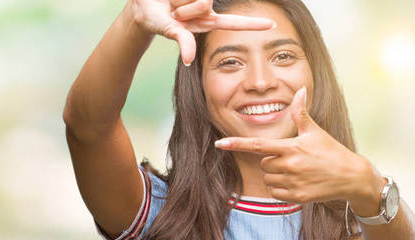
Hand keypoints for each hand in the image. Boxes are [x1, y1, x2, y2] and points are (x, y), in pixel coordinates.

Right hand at [126, 0, 274, 65]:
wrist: (142, 5)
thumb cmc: (156, 19)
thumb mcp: (170, 30)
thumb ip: (182, 41)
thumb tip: (189, 59)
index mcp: (208, 20)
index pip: (235, 23)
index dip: (254, 24)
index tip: (273, 25)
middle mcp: (208, 7)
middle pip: (205, 3)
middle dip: (186, 8)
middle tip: (175, 13)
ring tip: (171, 3)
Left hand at [214, 87, 378, 204]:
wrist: (350, 177)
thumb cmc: (331, 152)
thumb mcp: (315, 132)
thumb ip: (301, 113)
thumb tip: (300, 90)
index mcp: (291, 147)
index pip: (258, 145)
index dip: (237, 143)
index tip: (220, 143)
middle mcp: (290, 166)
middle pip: (264, 163)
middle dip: (273, 160)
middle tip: (294, 158)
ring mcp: (293, 183)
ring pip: (269, 178)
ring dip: (277, 175)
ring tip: (297, 170)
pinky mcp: (297, 197)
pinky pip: (276, 192)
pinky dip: (282, 188)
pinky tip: (297, 182)